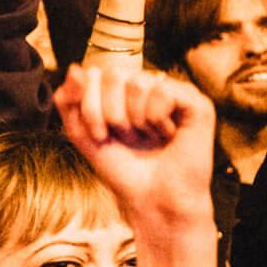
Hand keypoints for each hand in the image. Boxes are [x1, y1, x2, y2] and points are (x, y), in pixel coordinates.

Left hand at [54, 64, 215, 226]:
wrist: (150, 198)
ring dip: (134, 120)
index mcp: (122, 88)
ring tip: (146, 137)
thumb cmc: (120, 165)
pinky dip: (156, 119)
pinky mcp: (196, 102)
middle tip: (126, 138)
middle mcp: (148, 84)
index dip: (89, 106)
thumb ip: (69, 100)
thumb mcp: (81, 132)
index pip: (93, 73)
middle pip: (114, 75)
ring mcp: (173, 91)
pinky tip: (167, 135)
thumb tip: (76, 68)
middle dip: (109, 114)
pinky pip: (163, 92)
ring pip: (138, 83)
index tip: (100, 134)